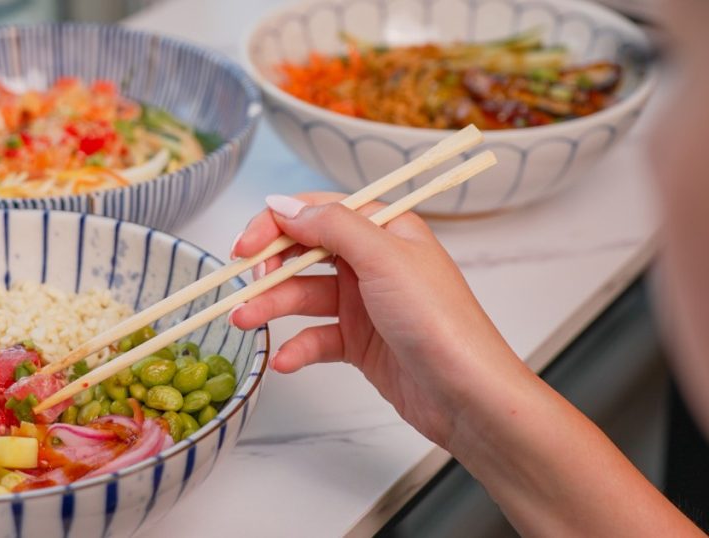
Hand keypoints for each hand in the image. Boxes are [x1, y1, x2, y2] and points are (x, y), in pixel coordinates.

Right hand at [230, 193, 527, 447]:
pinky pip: (315, 337)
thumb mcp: (384, 258)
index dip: (276, 225)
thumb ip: (331, 225)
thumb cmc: (441, 322)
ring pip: (302, 296)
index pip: (318, 212)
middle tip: (241, 287)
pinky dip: (297, 347)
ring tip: (244, 322)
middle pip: (304, 253)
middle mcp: (373, 261)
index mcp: (385, 229)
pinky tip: (286, 360)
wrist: (468, 396)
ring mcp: (364, 303)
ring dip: (271, 307)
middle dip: (268, 269)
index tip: (245, 246)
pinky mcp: (359, 342)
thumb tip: (283, 205)